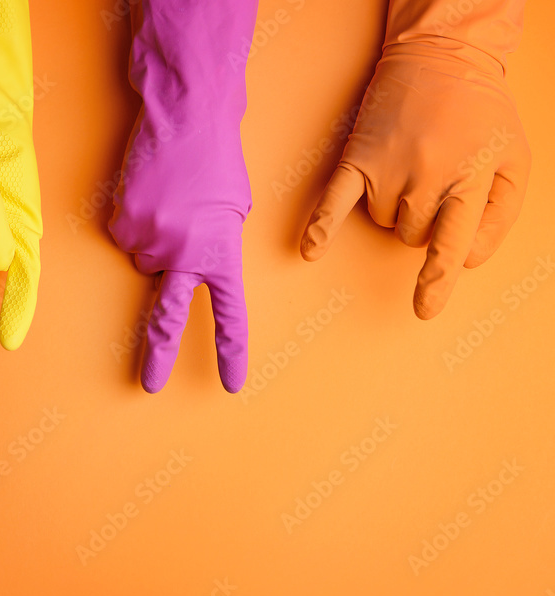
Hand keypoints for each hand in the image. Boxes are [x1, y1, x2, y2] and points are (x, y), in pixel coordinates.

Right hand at [109, 1, 256, 392]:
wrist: (184, 115)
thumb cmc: (215, 159)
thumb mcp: (234, 210)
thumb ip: (214, 247)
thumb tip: (184, 266)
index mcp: (220, 252)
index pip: (229, 312)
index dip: (230, 350)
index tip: (230, 382)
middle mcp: (183, 254)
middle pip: (165, 315)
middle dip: (156, 354)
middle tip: (149, 385)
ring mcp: (148, 240)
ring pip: (143, 259)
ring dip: (152, 241)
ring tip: (166, 201)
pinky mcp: (120, 224)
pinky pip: (124, 237)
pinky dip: (133, 222)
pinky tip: (146, 195)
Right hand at [301, 6, 530, 318]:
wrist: (439, 57)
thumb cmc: (481, 111)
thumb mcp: (514, 160)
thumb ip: (500, 214)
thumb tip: (467, 259)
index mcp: (468, 180)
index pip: (450, 243)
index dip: (436, 280)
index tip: (424, 308)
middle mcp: (425, 179)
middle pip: (413, 237)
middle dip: (424, 224)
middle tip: (435, 185)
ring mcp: (387, 170)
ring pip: (383, 223)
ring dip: (394, 211)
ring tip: (409, 171)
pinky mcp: (357, 160)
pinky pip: (333, 203)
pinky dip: (320, 227)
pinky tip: (310, 250)